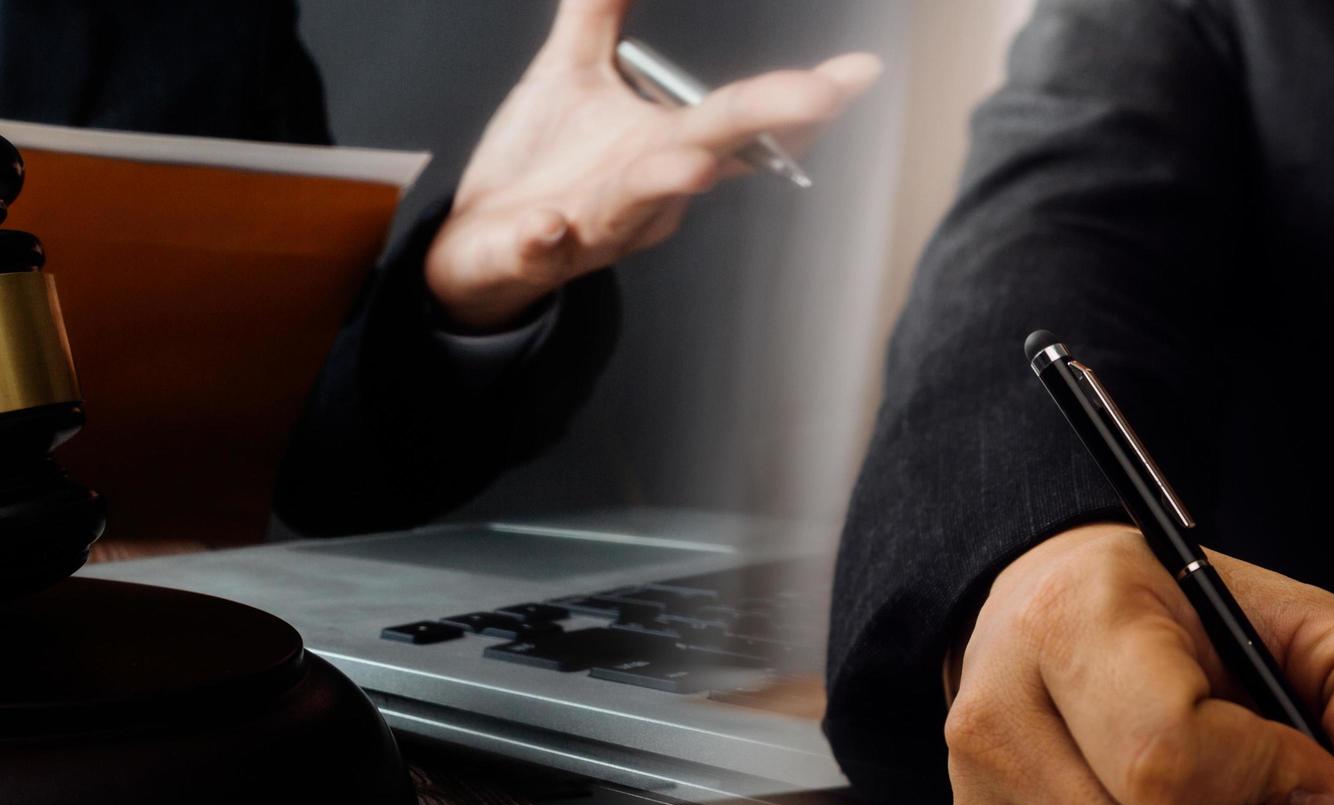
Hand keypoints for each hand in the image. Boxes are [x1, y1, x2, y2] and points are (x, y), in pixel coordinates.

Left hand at [423, 0, 880, 328]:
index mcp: (663, 143)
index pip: (742, 120)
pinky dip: (547, 239)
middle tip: (816, 96)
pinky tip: (548, 224)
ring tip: (692, 162)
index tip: (855, 73)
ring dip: (665, 184)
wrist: (478, 239)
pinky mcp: (537, 252)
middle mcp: (645, 190)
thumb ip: (600, 13)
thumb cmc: (540, 162)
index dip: (798, 100)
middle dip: (763, 122)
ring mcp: (595, 224)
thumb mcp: (569, 72)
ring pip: (637, 207)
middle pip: (712, 151)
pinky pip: (546, 249)